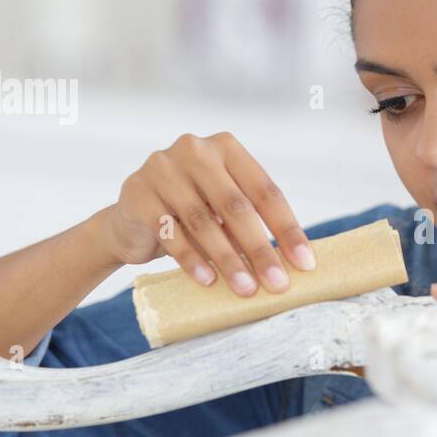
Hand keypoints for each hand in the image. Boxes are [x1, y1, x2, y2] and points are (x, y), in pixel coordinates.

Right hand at [100, 132, 315, 295]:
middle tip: (278, 284)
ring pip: (204, 221)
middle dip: (260, 249)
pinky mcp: (137, 193)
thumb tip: (293, 264)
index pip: (265, 191)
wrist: (130, 221)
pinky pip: (170, 232)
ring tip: (246, 289)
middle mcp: (195, 150)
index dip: (287, 229)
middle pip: (236, 206)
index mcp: (227, 148)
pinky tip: (208, 280)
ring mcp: (162, 168)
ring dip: (228, 259)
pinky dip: (191, 260)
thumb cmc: (190, 215)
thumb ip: (251, 226)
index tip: (305, 264)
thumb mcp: (223, 212)